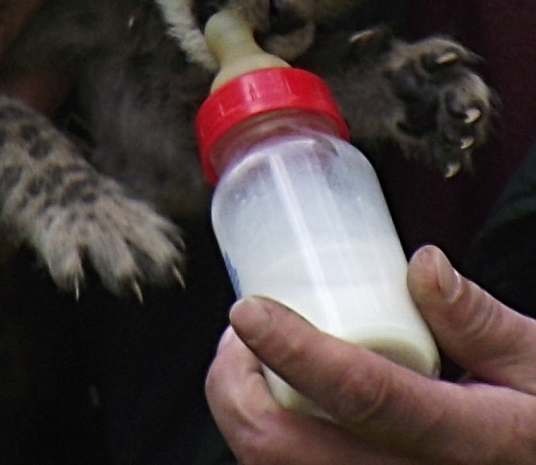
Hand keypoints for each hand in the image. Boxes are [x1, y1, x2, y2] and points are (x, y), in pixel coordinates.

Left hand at [205, 244, 535, 463]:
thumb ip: (478, 318)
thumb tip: (422, 266)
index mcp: (464, 442)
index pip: (363, 396)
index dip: (295, 351)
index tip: (249, 310)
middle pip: (283, 452)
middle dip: (235, 388)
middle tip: (239, 335)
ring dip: (240, 411)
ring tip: (247, 359)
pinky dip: (262, 437)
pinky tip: (269, 399)